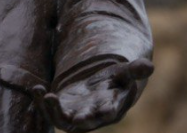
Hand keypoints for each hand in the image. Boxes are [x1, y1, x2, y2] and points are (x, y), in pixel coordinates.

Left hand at [38, 59, 152, 131]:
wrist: (100, 89)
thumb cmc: (114, 80)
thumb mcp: (124, 72)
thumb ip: (134, 70)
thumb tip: (149, 66)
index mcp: (112, 105)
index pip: (111, 110)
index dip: (107, 109)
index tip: (106, 108)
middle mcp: (95, 115)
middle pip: (88, 121)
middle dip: (82, 119)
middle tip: (76, 117)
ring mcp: (78, 116)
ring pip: (65, 121)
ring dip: (54, 110)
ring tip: (46, 95)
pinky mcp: (64, 112)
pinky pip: (51, 112)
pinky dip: (42, 103)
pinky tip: (36, 89)